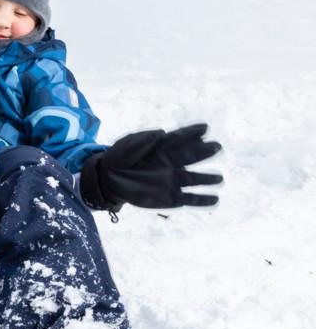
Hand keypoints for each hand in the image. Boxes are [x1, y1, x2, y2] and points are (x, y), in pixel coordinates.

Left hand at [80, 123, 222, 211]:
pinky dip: (202, 200)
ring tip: (220, 178)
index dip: (193, 132)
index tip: (205, 128)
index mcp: (164, 147)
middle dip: (205, 151)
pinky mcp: (170, 197)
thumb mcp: (129, 142)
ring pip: (195, 179)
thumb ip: (145, 138)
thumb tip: (162, 133)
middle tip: (217, 147)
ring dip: (208, 179)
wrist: (108, 178)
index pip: (182, 138)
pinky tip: (215, 200)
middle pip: (192, 156)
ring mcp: (172, 180)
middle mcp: (172, 162)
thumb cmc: (119, 156)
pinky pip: (190, 199)